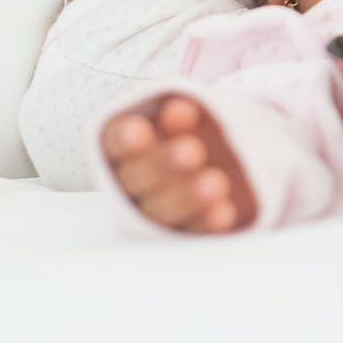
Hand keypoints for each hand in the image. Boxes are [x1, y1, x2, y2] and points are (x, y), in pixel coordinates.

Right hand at [101, 93, 257, 233]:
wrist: (228, 157)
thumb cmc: (198, 126)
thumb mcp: (192, 111)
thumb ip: (183, 111)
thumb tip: (180, 111)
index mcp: (123, 143)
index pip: (115, 141)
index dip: (125, 138)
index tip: (138, 130)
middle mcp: (132, 181)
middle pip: (136, 178)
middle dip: (162, 164)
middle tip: (191, 151)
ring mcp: (155, 211)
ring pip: (161, 210)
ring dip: (187, 197)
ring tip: (215, 183)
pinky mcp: (184, 231)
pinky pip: (191, 231)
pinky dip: (207, 223)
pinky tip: (223, 212)